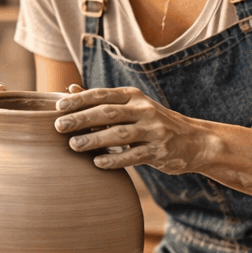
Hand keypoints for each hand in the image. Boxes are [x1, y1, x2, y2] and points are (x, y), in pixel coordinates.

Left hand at [54, 86, 214, 173]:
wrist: (194, 141)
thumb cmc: (153, 122)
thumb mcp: (131, 106)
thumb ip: (101, 100)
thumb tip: (69, 89)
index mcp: (134, 96)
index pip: (103, 95)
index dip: (80, 100)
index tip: (58, 108)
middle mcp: (144, 110)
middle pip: (108, 113)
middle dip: (82, 119)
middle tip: (59, 126)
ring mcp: (153, 130)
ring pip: (120, 134)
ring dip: (94, 140)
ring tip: (73, 145)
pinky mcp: (159, 151)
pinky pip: (134, 156)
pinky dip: (115, 160)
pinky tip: (97, 163)